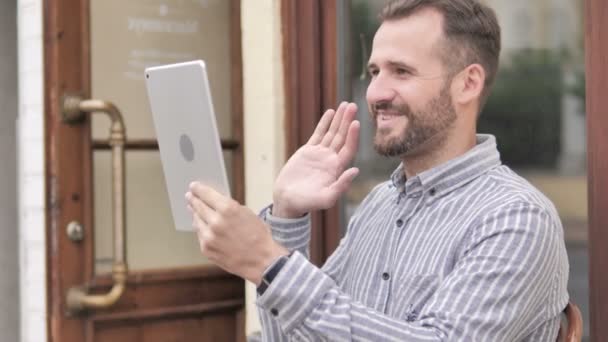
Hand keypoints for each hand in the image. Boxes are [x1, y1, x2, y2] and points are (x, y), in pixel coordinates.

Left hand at [186, 182, 288, 284]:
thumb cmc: (258, 236)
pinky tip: (202, 226)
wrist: (262, 260)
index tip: (193, 186)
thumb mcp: (246, 213)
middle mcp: (215, 222)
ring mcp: (209, 237)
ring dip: (195, 214)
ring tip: (194, 210)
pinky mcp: (206, 249)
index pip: (206, 194)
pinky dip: (201, 229)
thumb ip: (228, 206)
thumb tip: (215, 201)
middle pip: (198, 206)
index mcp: (227, 209)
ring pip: (196, 220)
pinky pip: (200, 234)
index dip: (198, 189)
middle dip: (193, 199)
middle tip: (190, 196)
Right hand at [273, 102, 359, 217]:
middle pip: (342, 137)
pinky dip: (324, 123)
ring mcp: (320, 154)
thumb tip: (356, 170)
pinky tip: (330, 113)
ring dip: (339, 119)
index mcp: (336, 169)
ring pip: (332, 133)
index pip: (348, 149)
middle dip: (347, 121)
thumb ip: (341, 185)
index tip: (355, 122)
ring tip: (345, 105)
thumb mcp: (326, 198)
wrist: (288, 200)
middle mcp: (331, 160)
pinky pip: (318, 134)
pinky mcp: (308, 151)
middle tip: (353, 105)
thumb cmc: (307, 203)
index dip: (352, 136)